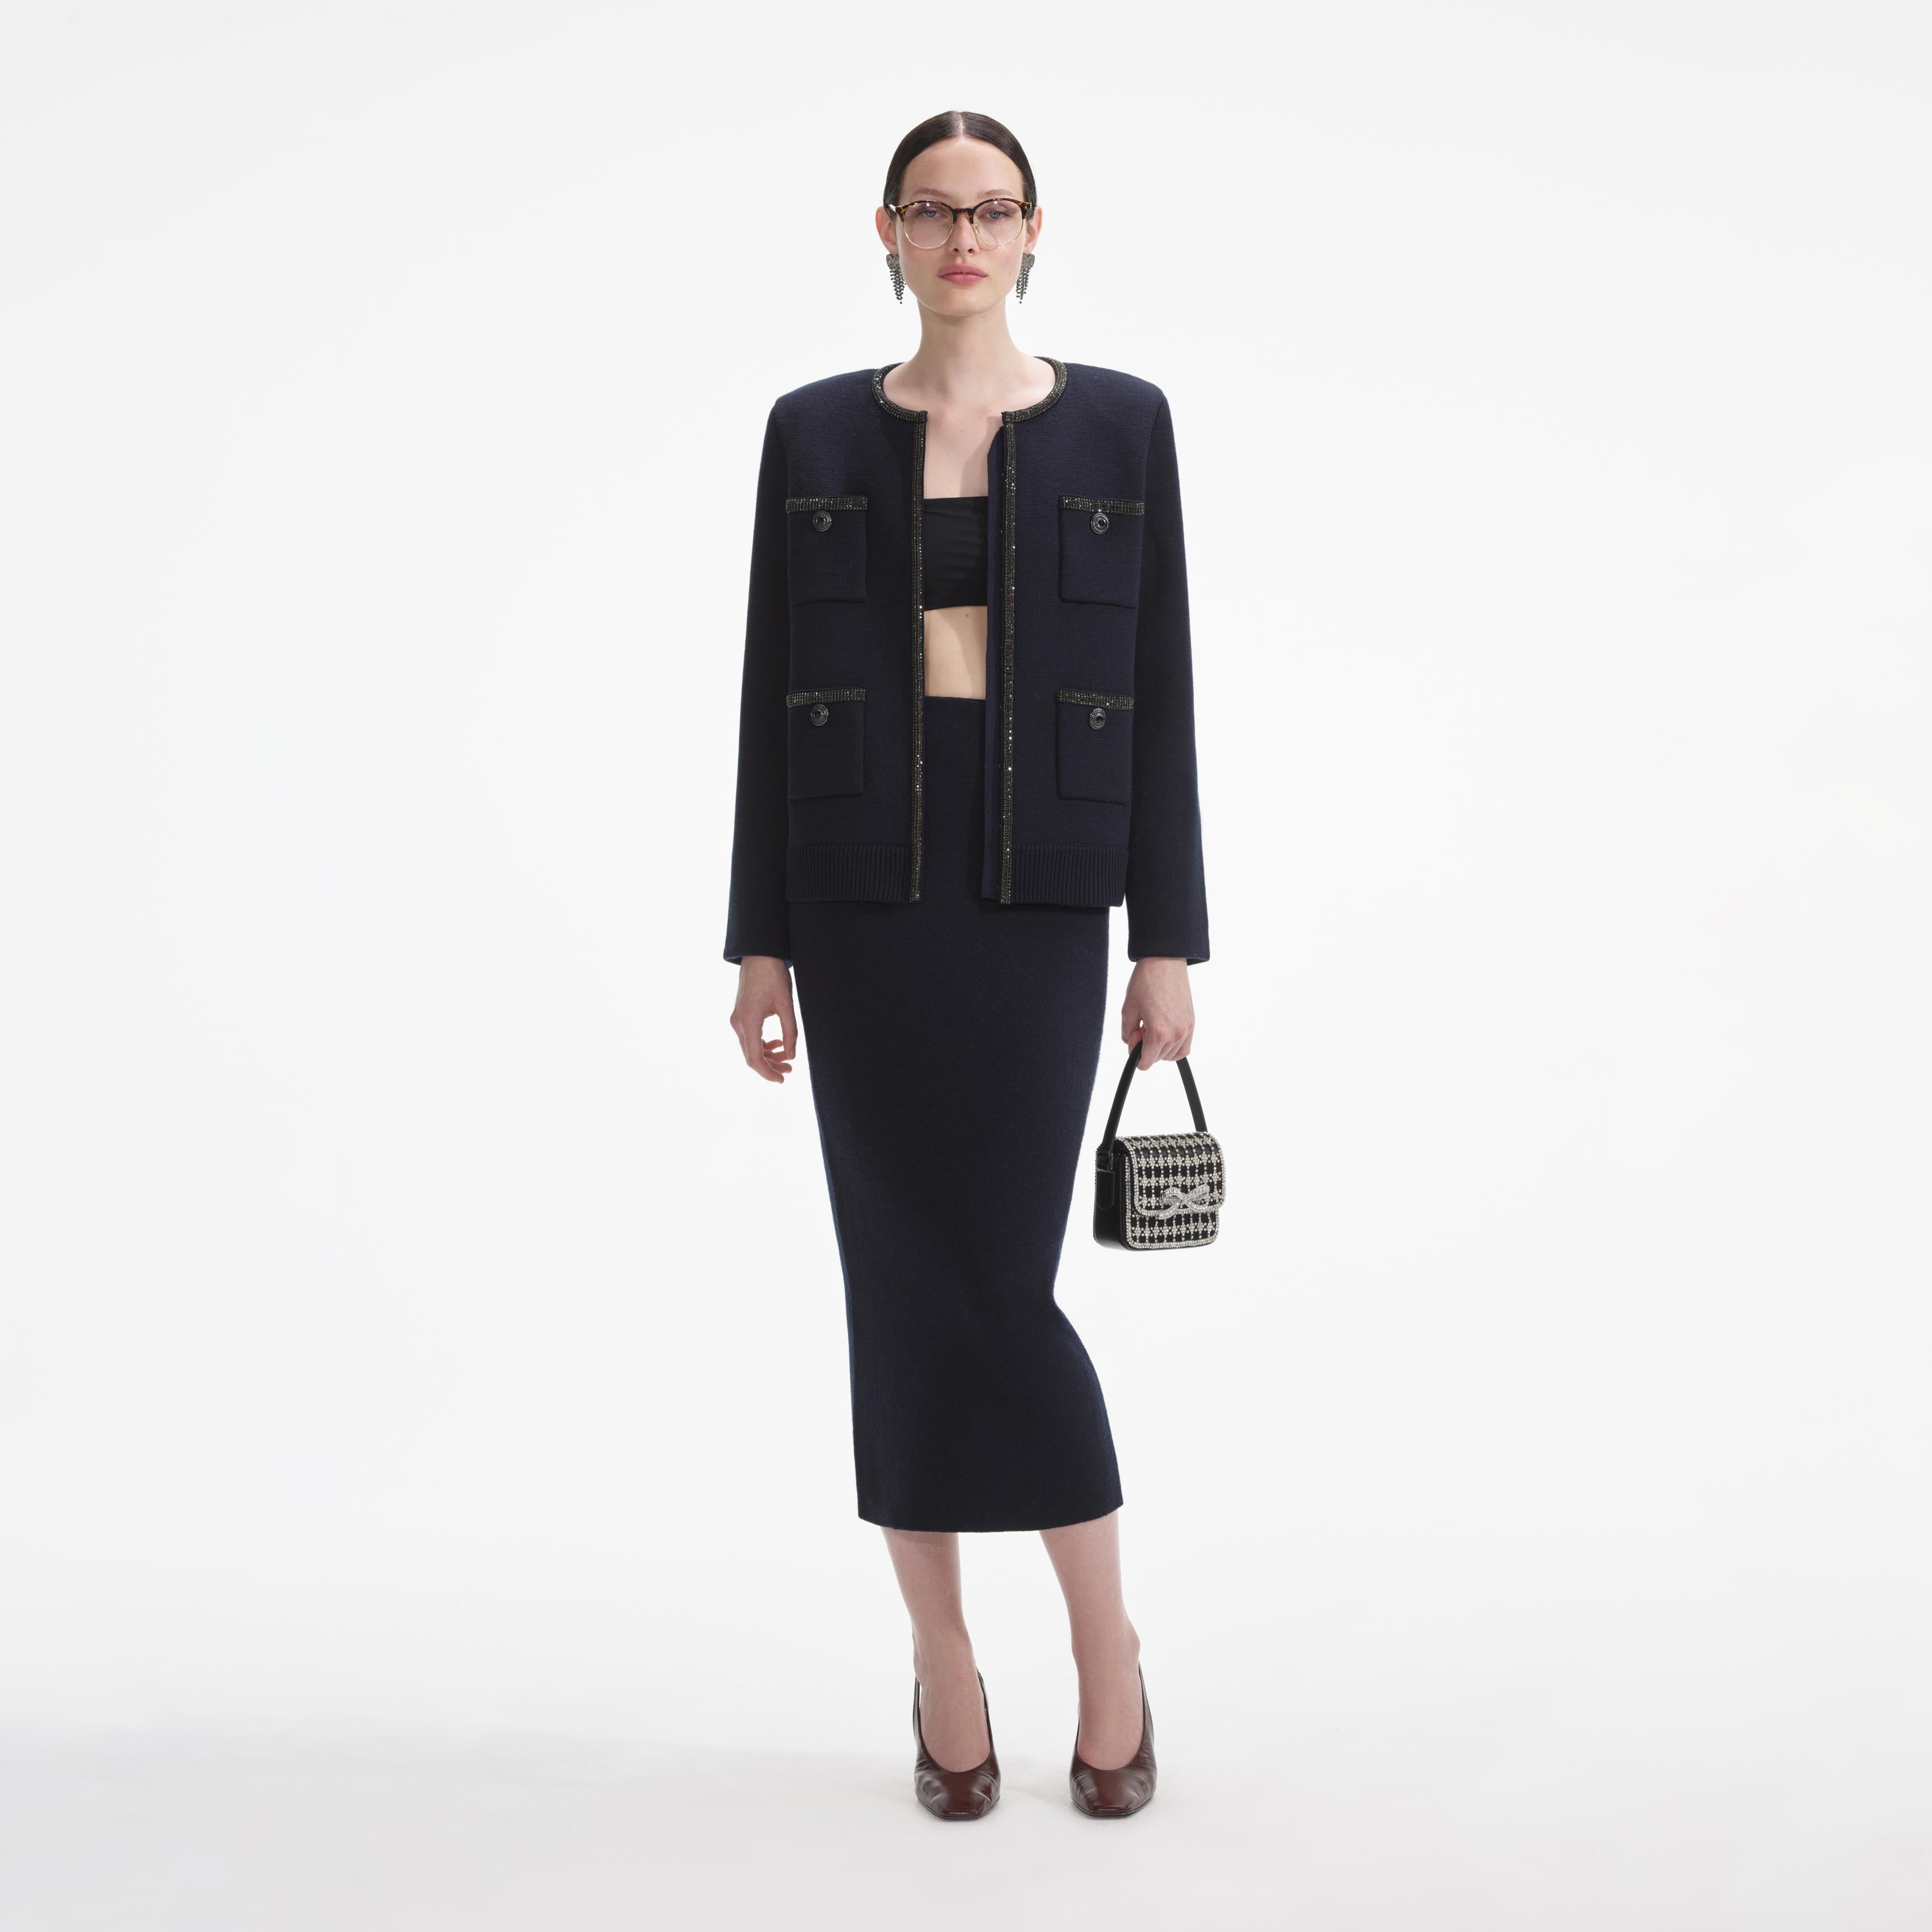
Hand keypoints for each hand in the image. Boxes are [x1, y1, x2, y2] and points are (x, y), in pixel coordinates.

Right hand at [730, 956, 796, 1082]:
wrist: (759, 954)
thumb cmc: (773, 976)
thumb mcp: (786, 1004)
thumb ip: (790, 1032)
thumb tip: (791, 1055)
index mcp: (748, 1022)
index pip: (754, 1058)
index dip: (768, 1073)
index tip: (782, 1079)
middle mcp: (738, 1023)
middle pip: (751, 1056)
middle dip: (770, 1066)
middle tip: (789, 1070)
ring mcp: (737, 1019)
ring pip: (749, 1048)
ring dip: (767, 1056)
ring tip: (786, 1058)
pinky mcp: (740, 1015)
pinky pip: (749, 1037)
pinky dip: (762, 1044)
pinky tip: (776, 1044)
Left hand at [1121, 957, 1192, 1066]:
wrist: (1165, 962)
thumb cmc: (1146, 981)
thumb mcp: (1128, 1009)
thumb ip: (1127, 1032)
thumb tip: (1131, 1043)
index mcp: (1159, 1032)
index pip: (1146, 1062)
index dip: (1135, 1056)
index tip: (1133, 1039)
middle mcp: (1176, 1033)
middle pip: (1158, 1059)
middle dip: (1146, 1048)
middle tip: (1141, 1026)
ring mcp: (1187, 1028)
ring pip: (1172, 1055)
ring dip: (1160, 1048)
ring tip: (1153, 1027)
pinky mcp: (1192, 1022)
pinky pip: (1184, 1047)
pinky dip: (1174, 1046)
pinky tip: (1164, 1033)